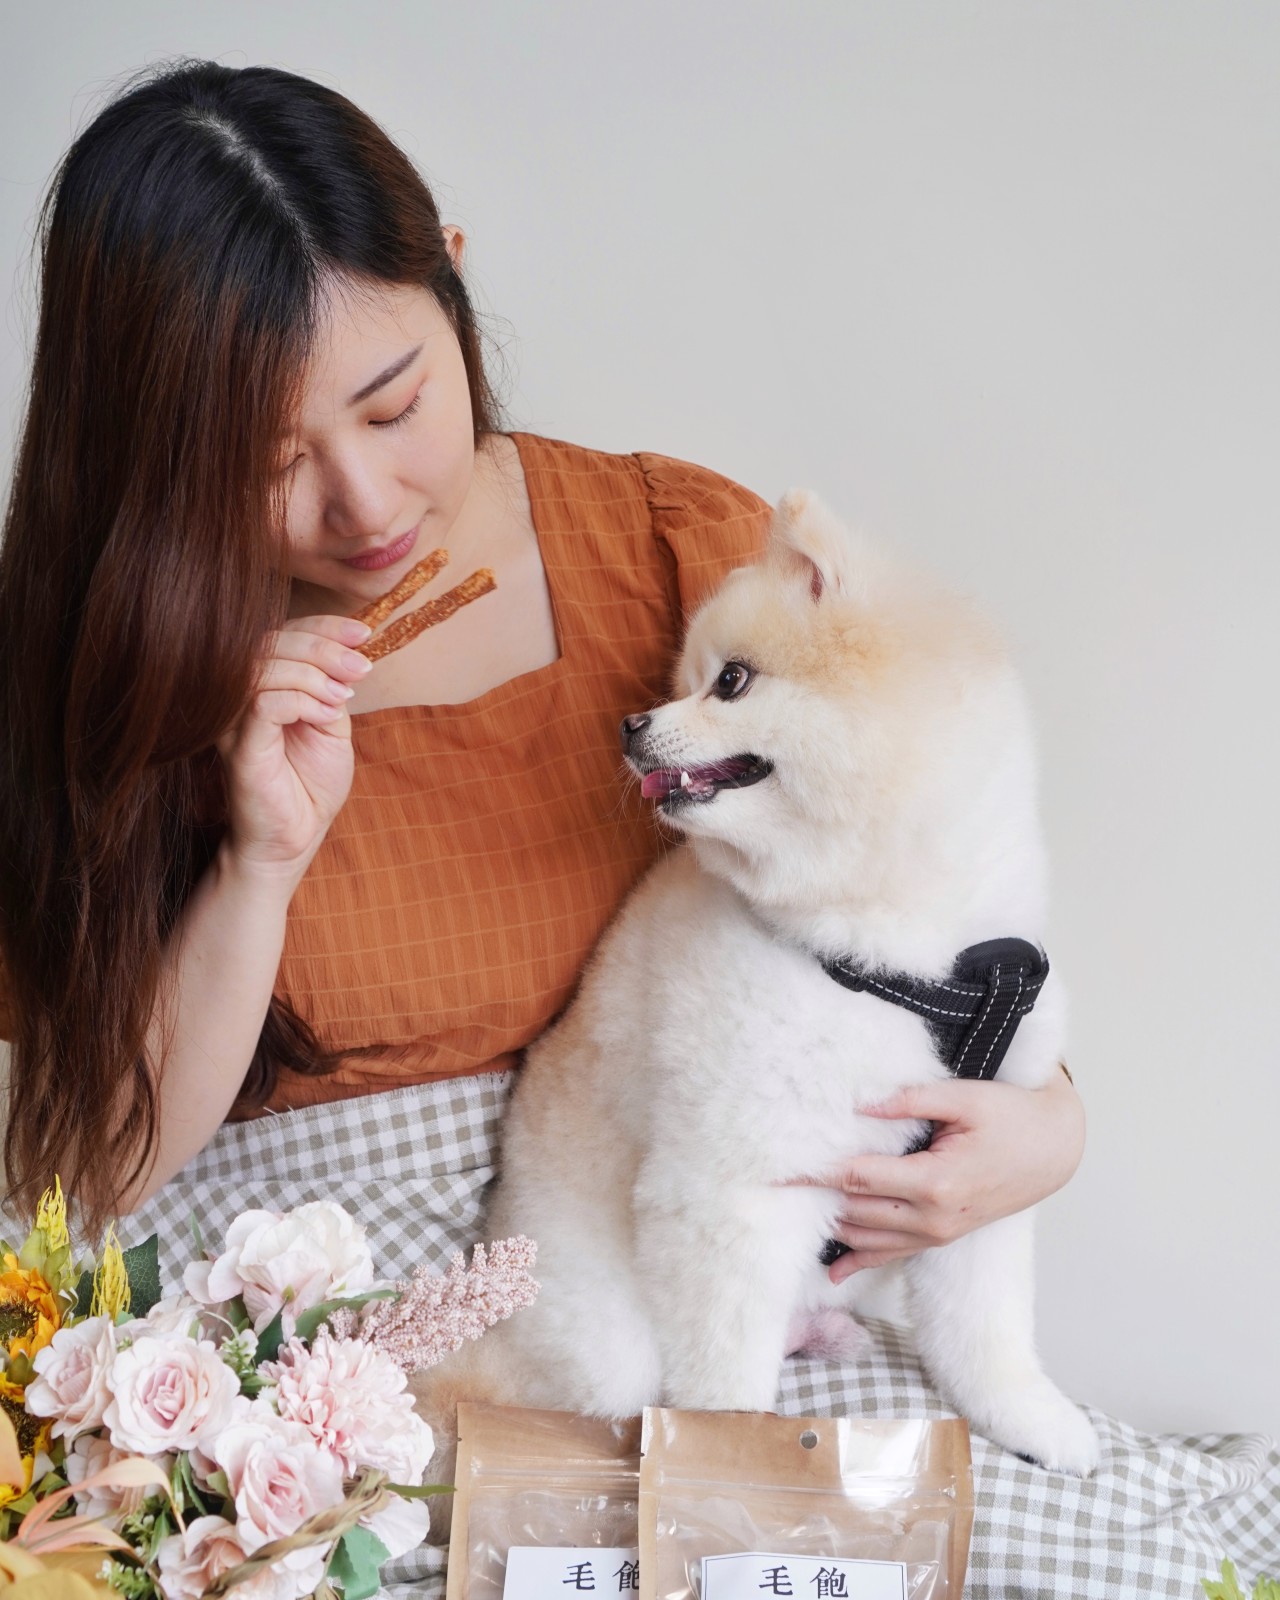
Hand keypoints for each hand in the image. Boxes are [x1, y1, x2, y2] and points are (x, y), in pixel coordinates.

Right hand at [217, 614, 372, 881]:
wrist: (295, 838)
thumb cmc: (310, 783)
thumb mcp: (332, 725)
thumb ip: (331, 686)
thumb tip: (348, 650)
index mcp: (260, 684)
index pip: (282, 634)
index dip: (323, 626)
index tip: (363, 632)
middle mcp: (237, 696)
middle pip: (270, 642)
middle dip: (323, 646)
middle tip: (360, 665)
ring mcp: (233, 719)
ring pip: (264, 667)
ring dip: (315, 674)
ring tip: (344, 696)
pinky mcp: (238, 746)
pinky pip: (264, 703)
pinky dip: (303, 700)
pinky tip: (327, 715)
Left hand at [798, 1068, 1083, 1283]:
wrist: (1053, 1150)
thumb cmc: (1011, 1117)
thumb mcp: (965, 1097)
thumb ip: (909, 1100)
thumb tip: (858, 1103)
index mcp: (935, 1181)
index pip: (857, 1178)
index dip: (814, 1174)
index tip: (778, 1169)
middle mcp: (932, 1216)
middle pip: (855, 1211)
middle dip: (813, 1200)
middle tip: (770, 1188)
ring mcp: (937, 1232)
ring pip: (868, 1237)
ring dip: (830, 1226)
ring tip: (788, 1215)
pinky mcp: (941, 1236)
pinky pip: (892, 1255)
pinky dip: (860, 1260)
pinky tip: (832, 1270)